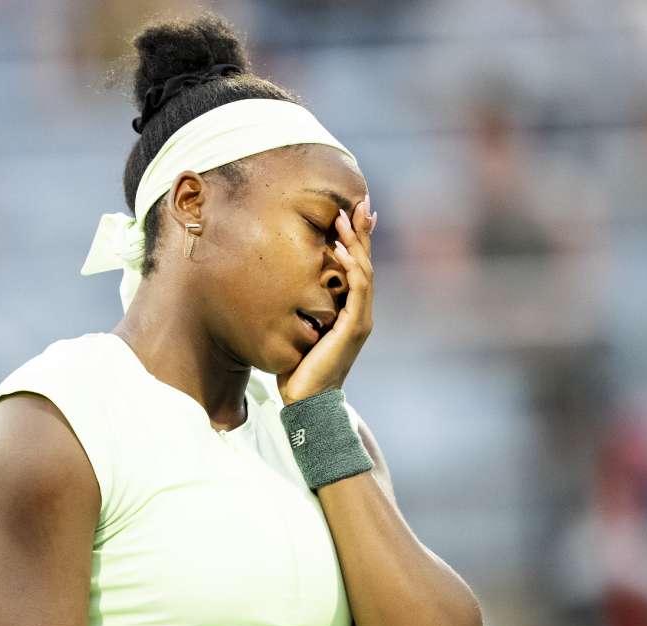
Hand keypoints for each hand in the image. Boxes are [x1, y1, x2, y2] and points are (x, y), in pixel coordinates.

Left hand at [277, 195, 376, 405]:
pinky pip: (357, 290)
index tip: (352, 212)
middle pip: (365, 262)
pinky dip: (352, 267)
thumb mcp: (298, 330)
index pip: (356, 268)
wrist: (307, 402)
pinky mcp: (354, 328)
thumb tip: (281, 288)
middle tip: (358, 202)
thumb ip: (300, 311)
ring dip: (355, 242)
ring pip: (364, 271)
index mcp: (349, 312)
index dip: (357, 240)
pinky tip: (342, 249)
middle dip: (362, 231)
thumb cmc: (299, 371)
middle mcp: (359, 313)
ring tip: (344, 217)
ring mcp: (359, 320)